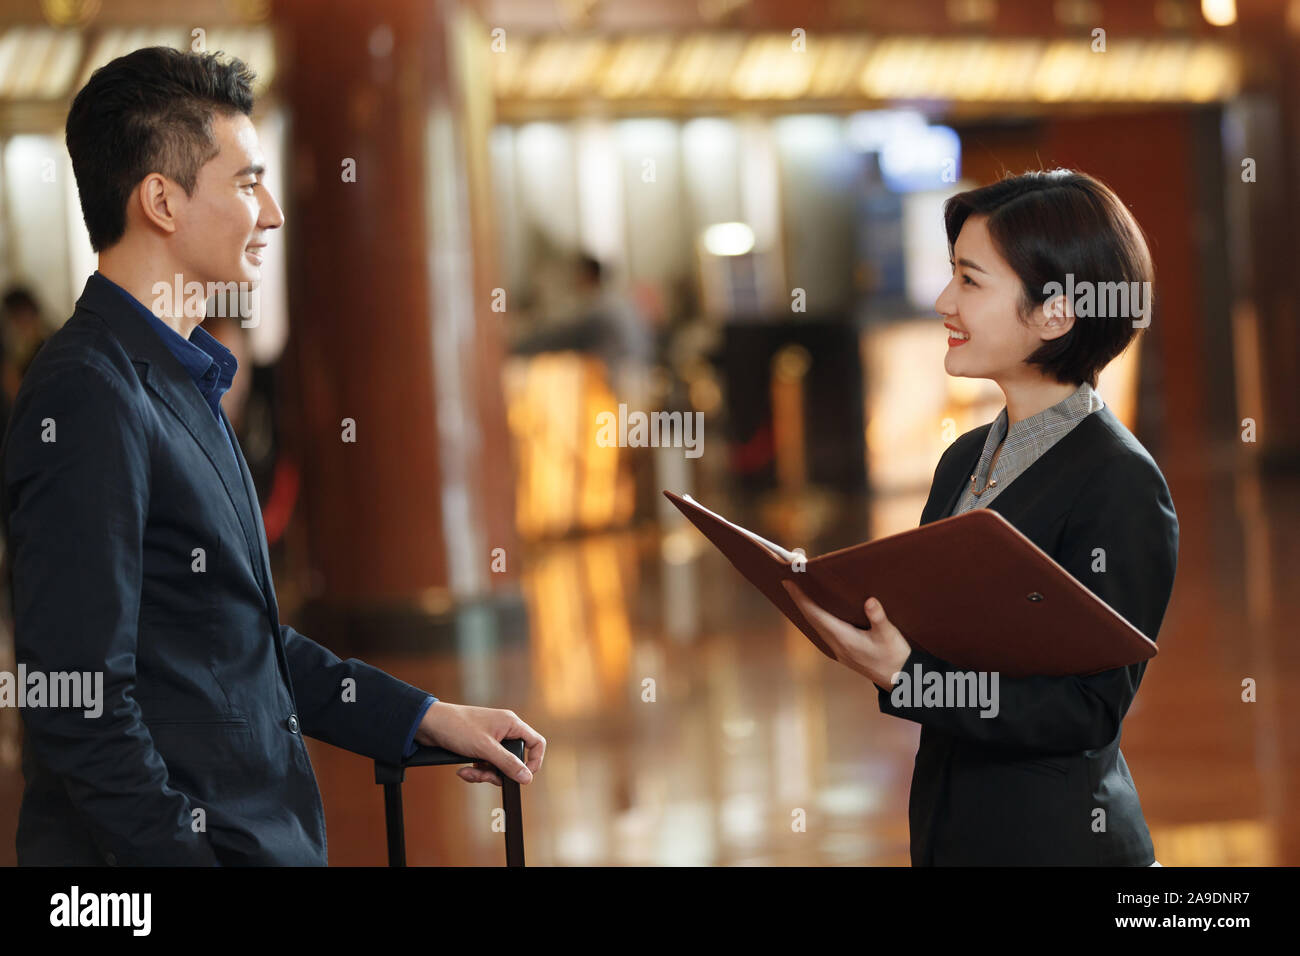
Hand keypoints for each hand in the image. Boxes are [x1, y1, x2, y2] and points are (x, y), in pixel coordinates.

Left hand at [414, 702, 545, 786]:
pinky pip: (485, 764)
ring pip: (498, 765)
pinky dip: (475, 770)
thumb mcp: (485, 749)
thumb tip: (527, 778)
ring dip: (484, 773)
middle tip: (487, 776)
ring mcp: (490, 738)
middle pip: (515, 759)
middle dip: (500, 772)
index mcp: (511, 724)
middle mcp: (503, 730)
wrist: (428, 724)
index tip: (524, 776)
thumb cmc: (457, 727)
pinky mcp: (478, 746)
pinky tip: (463, 771)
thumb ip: (508, 764)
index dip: (534, 761)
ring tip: (469, 772)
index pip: (536, 742)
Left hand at [781, 580, 911, 689]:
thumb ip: (878, 618)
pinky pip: (823, 631)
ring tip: (800, 592)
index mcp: (844, 639)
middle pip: (811, 619)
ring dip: (807, 609)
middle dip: (800, 600)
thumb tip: (870, 601)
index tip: (788, 583)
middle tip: (790, 581)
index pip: (816, 615)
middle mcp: (836, 645)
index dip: (801, 599)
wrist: (900, 680)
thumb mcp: (889, 635)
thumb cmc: (895, 656)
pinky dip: (817, 618)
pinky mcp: (843, 651)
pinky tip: (818, 611)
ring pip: (816, 626)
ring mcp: (839, 650)